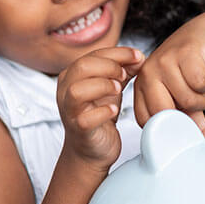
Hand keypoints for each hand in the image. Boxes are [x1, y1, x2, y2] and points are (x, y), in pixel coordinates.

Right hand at [56, 47, 143, 167]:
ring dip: (102, 86)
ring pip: (77, 90)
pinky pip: (85, 118)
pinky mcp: (78, 129)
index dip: (118, 53)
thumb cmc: (99, 116)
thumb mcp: (111, 88)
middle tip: (125, 75)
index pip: (93, 55)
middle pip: (82, 67)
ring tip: (119, 89)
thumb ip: (122, 71)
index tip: (138, 56)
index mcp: (72, 75)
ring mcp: (69, 110)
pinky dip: (103, 112)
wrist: (92, 150)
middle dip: (109, 67)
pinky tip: (114, 110)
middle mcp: (65, 90)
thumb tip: (138, 57)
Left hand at [132, 12, 204, 137]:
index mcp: (141, 87)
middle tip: (194, 105)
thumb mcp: (185, 97)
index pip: (146, 121)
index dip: (167, 128)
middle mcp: (147, 74)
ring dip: (202, 99)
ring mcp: (164, 61)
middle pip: (164, 113)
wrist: (201, 36)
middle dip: (186, 115)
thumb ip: (192, 121)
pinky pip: (199, 84)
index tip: (182, 123)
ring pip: (186, 99)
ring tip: (201, 89)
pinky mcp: (183, 53)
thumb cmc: (188, 69)